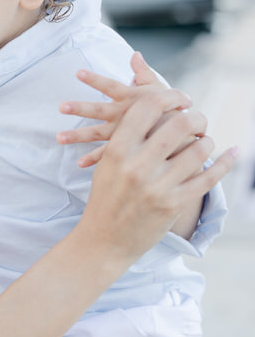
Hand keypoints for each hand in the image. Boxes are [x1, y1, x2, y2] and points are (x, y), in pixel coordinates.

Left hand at [57, 52, 199, 167]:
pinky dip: (94, 159)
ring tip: (59, 138)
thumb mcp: (160, 90)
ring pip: (97, 134)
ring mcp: (123, 131)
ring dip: (78, 136)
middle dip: (80, 108)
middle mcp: (124, 114)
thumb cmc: (172, 110)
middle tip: (61, 107)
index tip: (78, 73)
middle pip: (98, 110)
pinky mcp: (126, 147)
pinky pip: (108, 154)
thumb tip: (135, 54)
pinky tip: (79, 163)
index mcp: (131, 98)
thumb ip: (144, 72)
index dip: (96, 79)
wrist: (187, 136)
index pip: (111, 85)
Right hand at [76, 87, 233, 262]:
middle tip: (197, 119)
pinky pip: (209, 177)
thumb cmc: (106, 196)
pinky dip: (225, 162)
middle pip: (179, 123)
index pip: (149, 106)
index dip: (170, 96)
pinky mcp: (173, 205)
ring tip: (203, 141)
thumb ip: (128, 134)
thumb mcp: (108, 162)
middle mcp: (137, 166)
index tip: (180, 99)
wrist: (103, 240)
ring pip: (199, 148)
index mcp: (118, 150)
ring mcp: (157, 187)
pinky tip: (232, 152)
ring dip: (207, 140)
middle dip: (195, 116)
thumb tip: (155, 103)